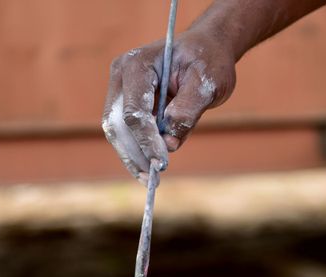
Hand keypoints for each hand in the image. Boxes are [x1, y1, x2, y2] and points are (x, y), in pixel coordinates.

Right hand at [101, 30, 236, 183]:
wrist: (204, 49)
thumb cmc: (208, 60)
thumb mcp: (208, 82)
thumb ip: (188, 110)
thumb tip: (169, 143)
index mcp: (138, 64)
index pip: (134, 110)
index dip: (147, 140)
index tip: (162, 162)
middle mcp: (121, 75)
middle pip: (117, 123)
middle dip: (134, 152)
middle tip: (153, 177)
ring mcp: (120, 89)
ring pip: (116, 131)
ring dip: (131, 156)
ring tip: (149, 179)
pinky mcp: (125, 102)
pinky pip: (124, 132)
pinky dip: (134, 151)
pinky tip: (147, 170)